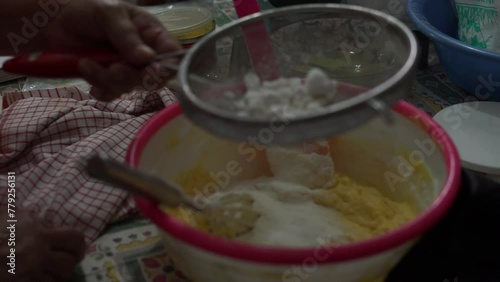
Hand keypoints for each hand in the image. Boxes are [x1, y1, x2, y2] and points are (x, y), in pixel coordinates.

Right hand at [0, 208, 85, 281]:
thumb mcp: (10, 213)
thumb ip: (30, 217)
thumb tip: (46, 223)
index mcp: (38, 233)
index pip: (76, 239)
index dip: (78, 246)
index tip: (74, 249)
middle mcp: (37, 255)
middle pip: (69, 265)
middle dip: (67, 265)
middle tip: (60, 263)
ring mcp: (27, 274)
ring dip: (54, 278)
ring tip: (45, 273)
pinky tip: (33, 279)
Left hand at [45, 0, 180, 100]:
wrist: (54, 22)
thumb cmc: (86, 10)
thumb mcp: (109, 14)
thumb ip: (127, 36)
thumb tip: (148, 58)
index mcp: (152, 33)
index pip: (173, 55)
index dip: (166, 67)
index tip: (150, 72)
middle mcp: (144, 54)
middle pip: (153, 78)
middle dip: (131, 77)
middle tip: (112, 68)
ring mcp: (128, 69)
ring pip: (130, 87)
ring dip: (108, 80)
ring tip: (86, 64)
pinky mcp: (111, 81)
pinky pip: (114, 94)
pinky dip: (101, 90)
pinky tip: (88, 77)